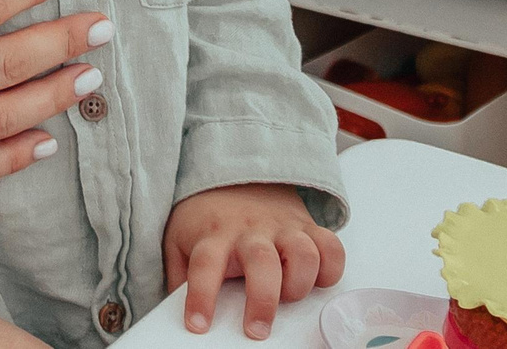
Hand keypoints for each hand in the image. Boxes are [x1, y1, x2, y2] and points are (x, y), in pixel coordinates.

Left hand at [164, 183, 344, 338]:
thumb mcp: (181, 242)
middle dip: (262, 299)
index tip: (197, 325)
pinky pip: (331, 245)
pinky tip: (318, 282)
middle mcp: (249, 230)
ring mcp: (282, 227)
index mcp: (214, 235)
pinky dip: (331, 268)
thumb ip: (180, 276)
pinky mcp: (307, 227)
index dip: (201, 296)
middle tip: (256, 330)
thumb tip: (175, 314)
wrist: (236, 176)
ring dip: (300, 282)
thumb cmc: (208, 220)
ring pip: (303, 252)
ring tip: (289, 300)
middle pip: (261, 260)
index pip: (204, 264)